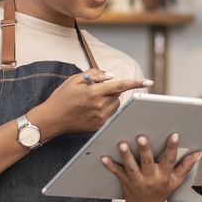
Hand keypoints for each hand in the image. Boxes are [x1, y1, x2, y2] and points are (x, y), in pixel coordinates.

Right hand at [33, 69, 151, 138]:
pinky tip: (90, 109)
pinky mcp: (99, 126)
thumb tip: (111, 76)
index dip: (136, 83)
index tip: (149, 81)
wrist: (52, 119)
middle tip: (96, 89)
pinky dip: (105, 108)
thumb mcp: (75, 79)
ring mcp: (100, 118)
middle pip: (118, 94)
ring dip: (110, 99)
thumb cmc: (62, 97)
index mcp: (94, 93)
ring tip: (91, 100)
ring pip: (115, 104)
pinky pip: (109, 114)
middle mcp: (99, 106)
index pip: (120, 85)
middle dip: (112, 89)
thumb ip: (95, 75)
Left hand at [102, 133, 200, 201]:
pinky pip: (117, 172)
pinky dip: (110, 166)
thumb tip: (198, 153)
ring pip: (131, 167)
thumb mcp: (176, 181)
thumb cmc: (161, 192)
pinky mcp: (125, 181)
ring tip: (122, 144)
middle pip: (148, 162)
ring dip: (126, 156)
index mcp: (164, 175)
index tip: (174, 135)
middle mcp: (151, 177)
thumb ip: (186, 166)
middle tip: (141, 137)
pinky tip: (103, 157)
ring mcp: (137, 180)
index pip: (170, 160)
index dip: (172, 147)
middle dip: (145, 150)